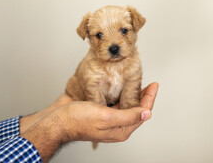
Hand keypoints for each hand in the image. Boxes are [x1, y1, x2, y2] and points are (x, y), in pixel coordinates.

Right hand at [21, 82, 158, 161]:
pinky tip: (122, 87)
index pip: (142, 113)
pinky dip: (122, 95)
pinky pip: (116, 103)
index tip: (154, 85)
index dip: (150, 98)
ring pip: (127, 106)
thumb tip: (147, 113)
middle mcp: (116, 126)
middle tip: (149, 83)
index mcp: (121, 130)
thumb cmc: (78, 120)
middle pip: (136, 109)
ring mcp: (109, 119)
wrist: (58, 120)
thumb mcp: (106, 117)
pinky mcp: (101, 112)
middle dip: (144, 96)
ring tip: (139, 83)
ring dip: (133, 94)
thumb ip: (128, 116)